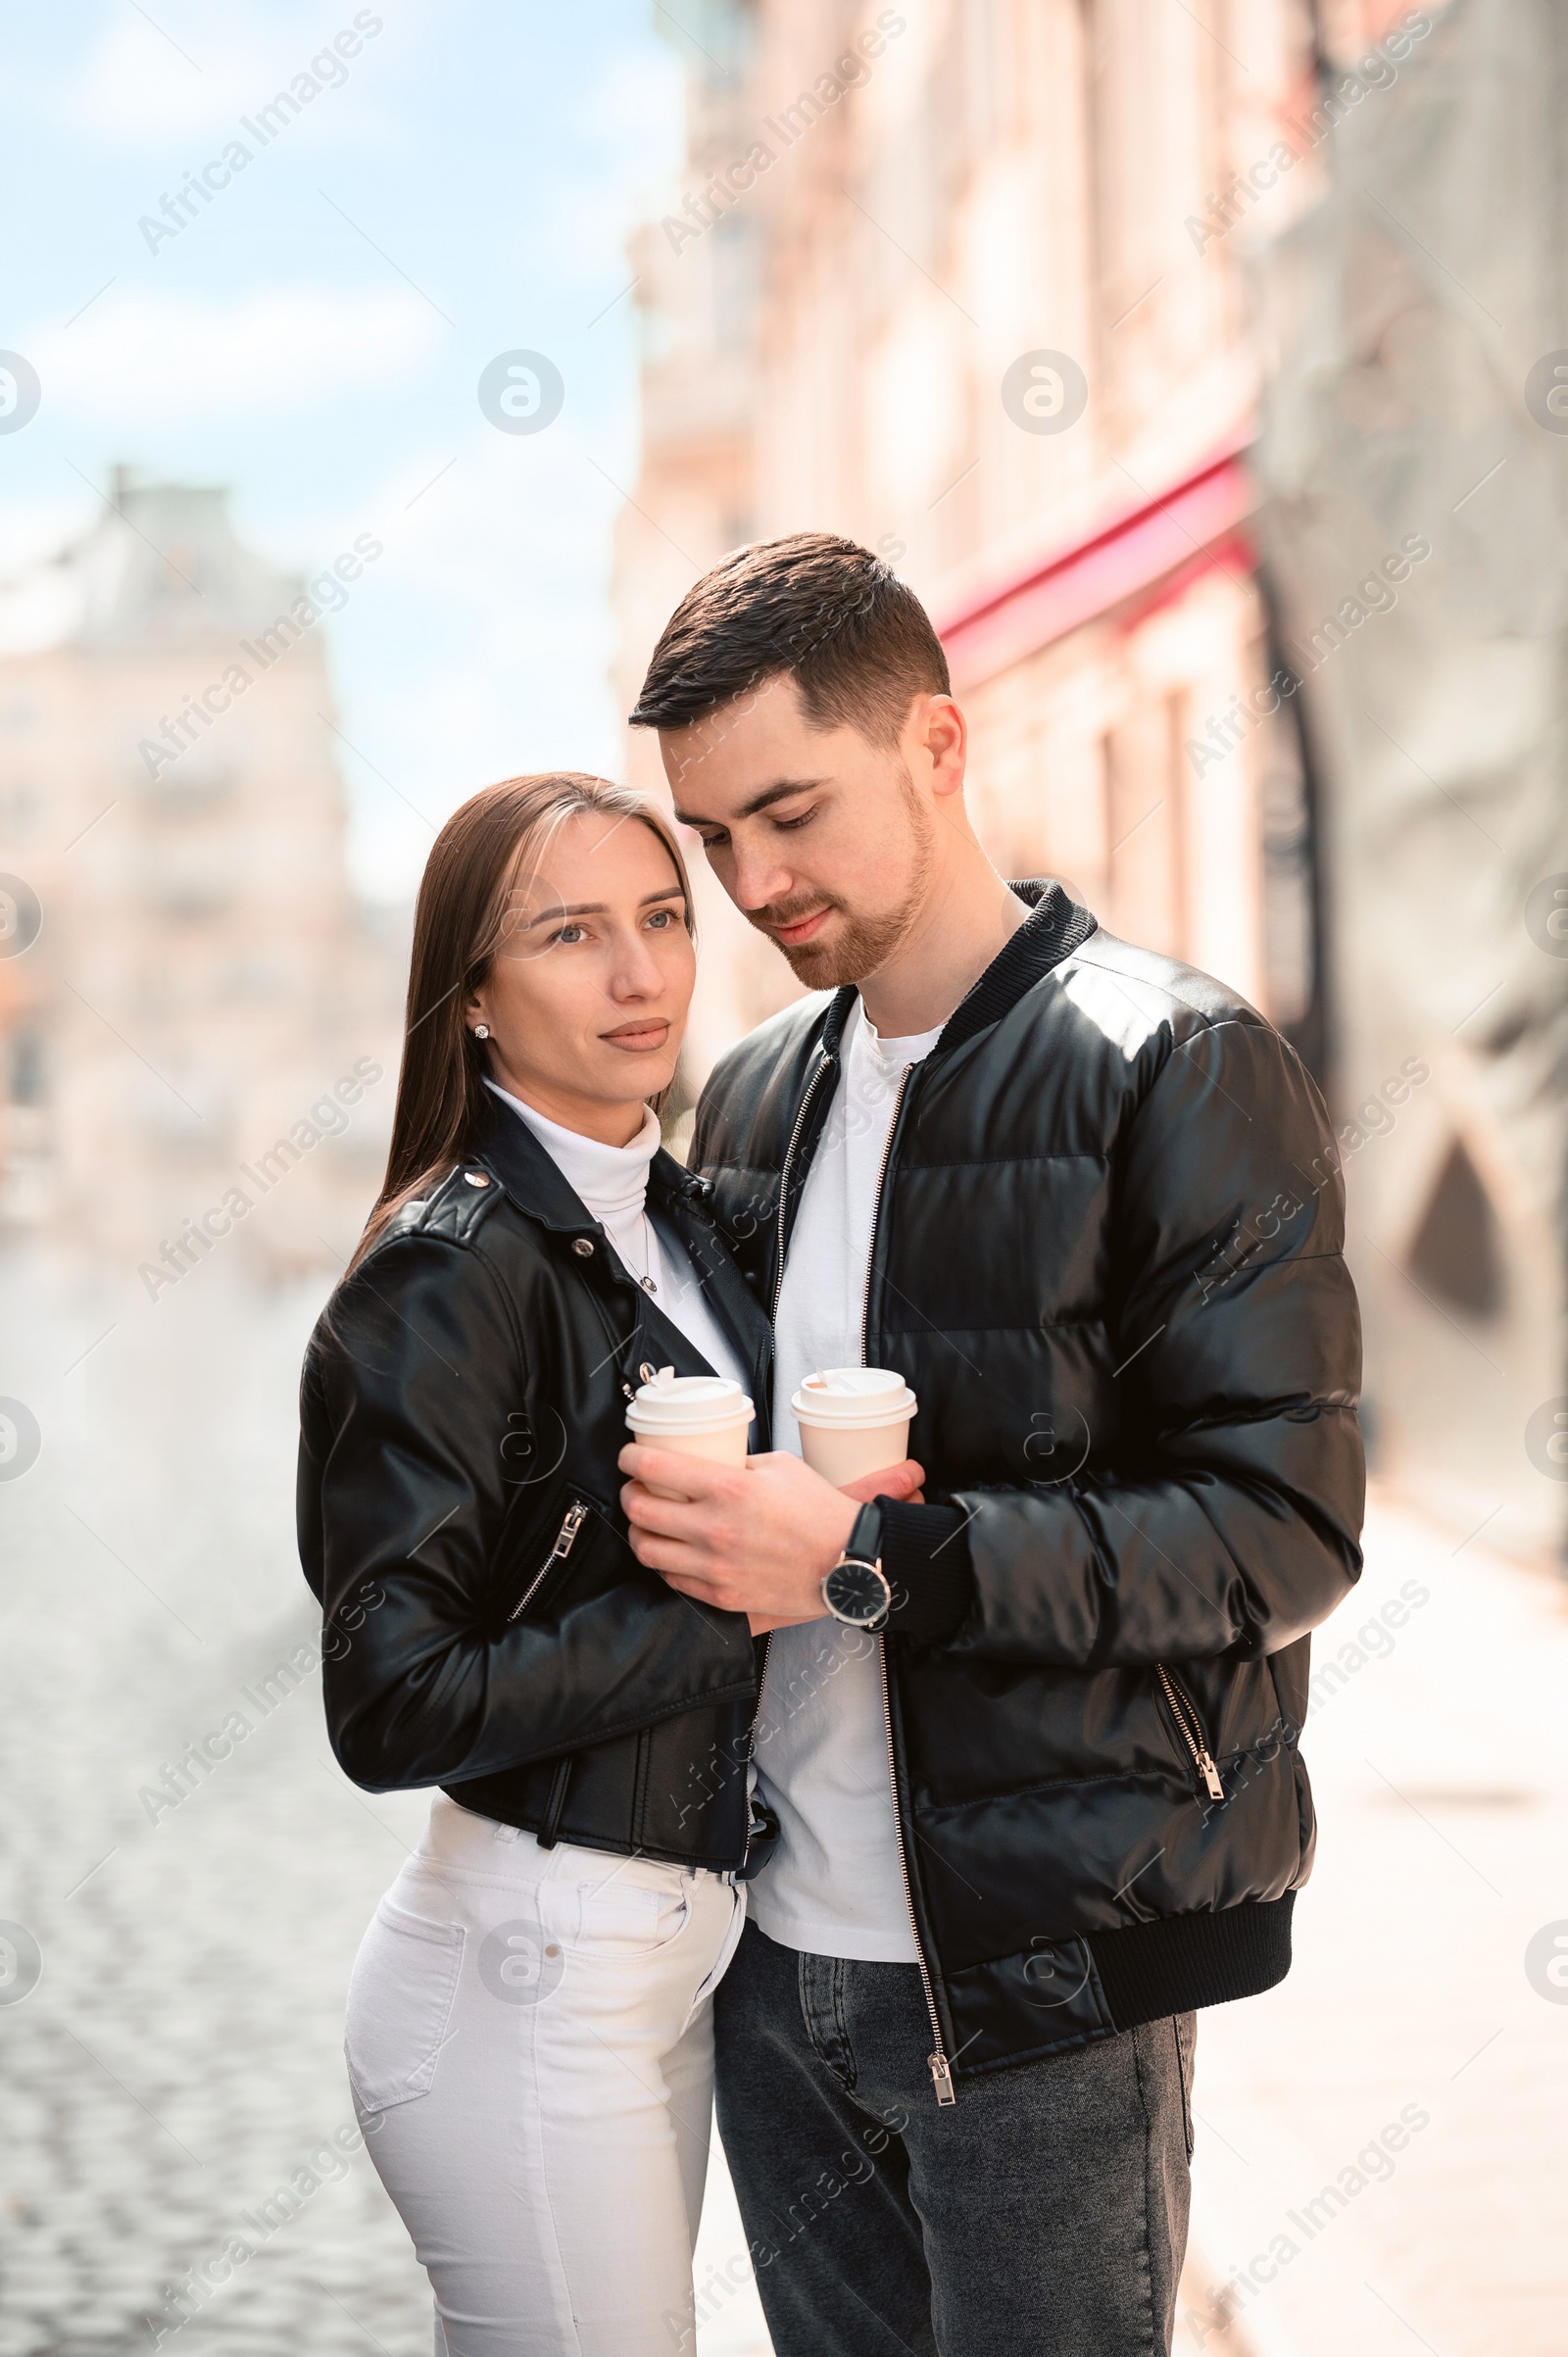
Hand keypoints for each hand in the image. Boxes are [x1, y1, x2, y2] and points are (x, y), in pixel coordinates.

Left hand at [619, 1447, 924, 1634]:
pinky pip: (671, 1579)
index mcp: (728, 1488)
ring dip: (639, 1531)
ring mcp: (714, 1566)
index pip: (653, 1467)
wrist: (848, 1563)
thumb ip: (737, 1464)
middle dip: (629, 1494)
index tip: (628, 1456)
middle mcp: (714, 1528)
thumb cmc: (820, 1513)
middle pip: (639, 1509)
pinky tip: (673, 1551)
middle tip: (636, 1487)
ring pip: (646, 1549)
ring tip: (648, 1522)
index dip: (629, 1458)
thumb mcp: (780, 1467)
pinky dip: (664, 1562)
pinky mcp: (721, 1595)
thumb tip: (708, 1461)